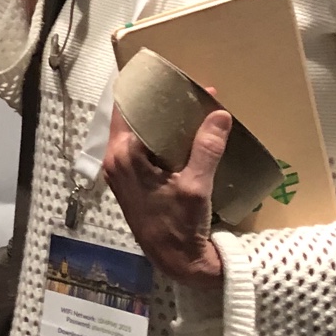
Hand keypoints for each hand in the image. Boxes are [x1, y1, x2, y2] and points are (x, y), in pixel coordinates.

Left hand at [102, 105, 226, 291]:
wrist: (175, 261)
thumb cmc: (179, 225)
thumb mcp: (196, 185)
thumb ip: (206, 148)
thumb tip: (219, 113)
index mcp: (124, 155)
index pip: (127, 108)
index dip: (145, 90)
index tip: (162, 74)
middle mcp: (116, 160)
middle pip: (132, 119)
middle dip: (156, 104)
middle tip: (181, 89)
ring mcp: (120, 172)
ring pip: (137, 134)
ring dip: (159, 122)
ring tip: (185, 107)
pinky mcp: (130, 182)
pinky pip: (141, 149)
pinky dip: (159, 139)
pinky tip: (182, 135)